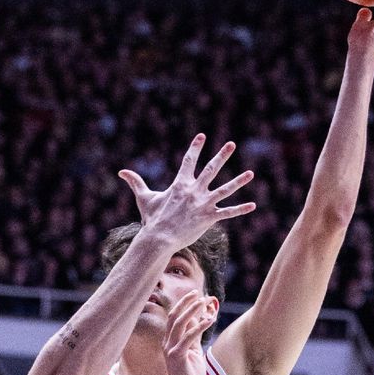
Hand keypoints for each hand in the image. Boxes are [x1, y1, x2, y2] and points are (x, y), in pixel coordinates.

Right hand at [119, 134, 254, 249]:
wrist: (159, 238)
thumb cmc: (152, 219)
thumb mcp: (144, 198)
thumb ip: (135, 182)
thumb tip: (121, 172)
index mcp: (180, 185)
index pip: (189, 161)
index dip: (195, 147)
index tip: (202, 136)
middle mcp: (194, 191)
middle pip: (211, 169)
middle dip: (222, 155)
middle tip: (231, 144)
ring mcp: (203, 204)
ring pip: (224, 190)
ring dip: (238, 181)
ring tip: (250, 173)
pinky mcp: (209, 218)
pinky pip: (227, 212)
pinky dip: (240, 209)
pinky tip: (252, 205)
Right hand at [162, 290, 213, 374]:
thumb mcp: (193, 353)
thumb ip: (193, 338)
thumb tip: (198, 321)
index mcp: (170, 341)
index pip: (175, 318)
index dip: (185, 305)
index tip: (196, 295)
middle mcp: (167, 343)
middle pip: (174, 316)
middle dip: (185, 302)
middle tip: (197, 292)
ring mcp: (170, 349)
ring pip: (179, 323)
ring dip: (192, 310)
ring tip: (203, 301)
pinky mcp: (177, 356)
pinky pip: (188, 337)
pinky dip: (199, 326)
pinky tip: (210, 319)